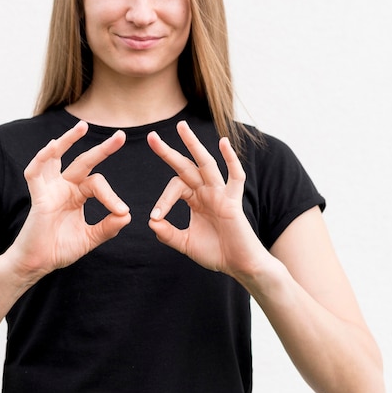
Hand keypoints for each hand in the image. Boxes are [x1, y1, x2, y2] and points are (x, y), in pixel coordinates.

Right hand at [9, 121, 130, 276]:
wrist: (37, 264)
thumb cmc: (60, 249)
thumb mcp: (90, 237)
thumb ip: (107, 227)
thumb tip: (127, 215)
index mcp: (77, 194)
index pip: (98, 184)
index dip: (112, 196)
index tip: (122, 211)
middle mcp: (64, 187)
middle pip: (83, 161)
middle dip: (102, 148)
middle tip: (120, 135)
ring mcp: (50, 189)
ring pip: (57, 157)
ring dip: (68, 140)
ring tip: (82, 127)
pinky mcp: (37, 196)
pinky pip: (35, 173)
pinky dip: (41, 159)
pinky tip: (51, 146)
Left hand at [147, 121, 266, 278]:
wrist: (240, 266)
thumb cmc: (216, 253)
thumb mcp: (186, 243)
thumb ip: (168, 234)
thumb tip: (151, 222)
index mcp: (195, 198)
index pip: (174, 187)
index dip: (163, 200)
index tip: (156, 217)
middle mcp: (206, 191)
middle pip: (185, 165)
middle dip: (168, 151)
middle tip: (151, 137)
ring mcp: (220, 193)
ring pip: (206, 163)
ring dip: (193, 144)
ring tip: (181, 126)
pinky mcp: (234, 201)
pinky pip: (235, 176)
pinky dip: (231, 159)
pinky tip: (223, 142)